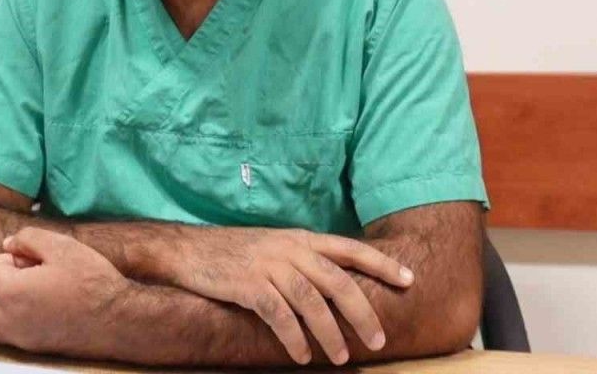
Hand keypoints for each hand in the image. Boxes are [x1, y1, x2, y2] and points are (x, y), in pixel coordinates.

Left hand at [0, 228, 129, 356]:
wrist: (117, 320)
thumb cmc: (92, 280)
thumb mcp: (62, 246)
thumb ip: (29, 239)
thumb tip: (9, 244)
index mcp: (12, 292)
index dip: (5, 255)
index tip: (23, 252)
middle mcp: (8, 319)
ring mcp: (19, 337)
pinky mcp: (31, 346)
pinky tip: (5, 306)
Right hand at [170, 227, 412, 364]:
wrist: (187, 250)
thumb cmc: (232, 253)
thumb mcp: (273, 246)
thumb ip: (302, 261)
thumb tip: (333, 287)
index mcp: (300, 238)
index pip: (350, 249)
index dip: (381, 264)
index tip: (409, 280)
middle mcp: (289, 249)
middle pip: (337, 281)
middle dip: (362, 312)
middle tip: (378, 340)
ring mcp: (268, 266)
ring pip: (311, 301)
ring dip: (329, 333)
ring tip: (340, 357)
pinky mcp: (247, 285)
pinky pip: (278, 315)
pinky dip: (293, 338)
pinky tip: (300, 355)